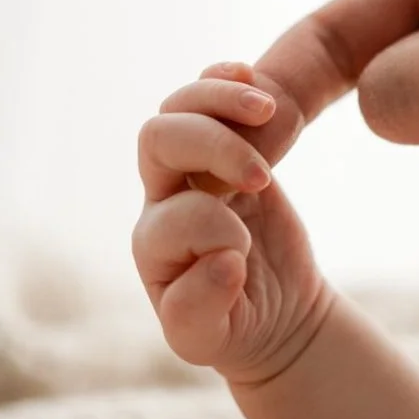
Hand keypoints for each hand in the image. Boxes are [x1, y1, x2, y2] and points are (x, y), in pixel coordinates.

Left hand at [132, 64, 330, 383]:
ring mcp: (190, 165)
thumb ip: (201, 310)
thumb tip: (225, 259)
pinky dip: (224, 80)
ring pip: (180, 107)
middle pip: (157, 139)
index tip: (245, 256)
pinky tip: (250, 78)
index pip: (173, 216)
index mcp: (151, 244)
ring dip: (220, 100)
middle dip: (211, 145)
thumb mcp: (208, 339)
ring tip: (266, 109)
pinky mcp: (224, 144)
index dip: (213, 231)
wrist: (267, 310)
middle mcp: (160, 196)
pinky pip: (209, 96)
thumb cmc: (230, 327)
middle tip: (260, 177)